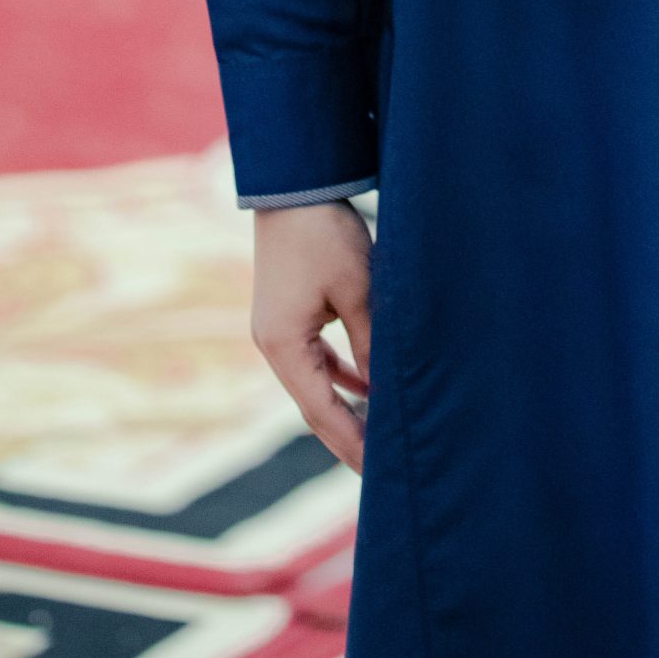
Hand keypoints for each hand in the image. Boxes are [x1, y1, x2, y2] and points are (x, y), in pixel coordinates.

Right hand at [250, 199, 373, 472]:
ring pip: (317, 382)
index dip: (352, 443)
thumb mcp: (359, 289)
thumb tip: (384, 392)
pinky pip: (316, 357)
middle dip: (348, 435)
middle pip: (315, 404)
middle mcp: (274, 344)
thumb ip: (371, 343)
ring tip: (378, 436)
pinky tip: (365, 387)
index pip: (322, 411)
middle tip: (381, 469)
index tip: (378, 472)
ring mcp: (278, 329)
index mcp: (284, 345)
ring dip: (346, 406)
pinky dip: (341, 374)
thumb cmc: (325, 234)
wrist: (293, 184)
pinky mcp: (289, 313)